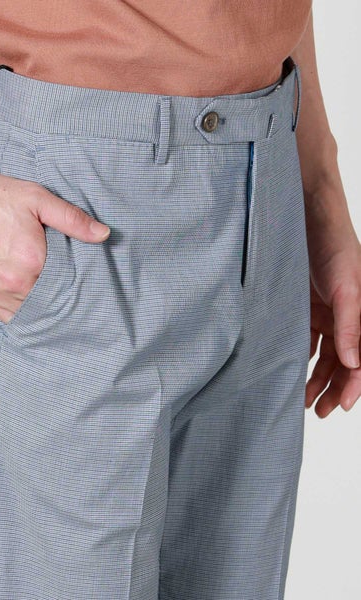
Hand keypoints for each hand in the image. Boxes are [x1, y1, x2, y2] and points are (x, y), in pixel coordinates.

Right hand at [0, 147, 110, 324]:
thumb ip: (72, 219)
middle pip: (49, 301)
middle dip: (60, 296)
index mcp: (31, 263)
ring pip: (28, 312)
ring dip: (41, 306)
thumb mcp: (36, 199)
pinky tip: (30, 306)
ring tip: (53, 299)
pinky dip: (20, 312)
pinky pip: (6, 316)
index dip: (76, 281)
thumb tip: (102, 234)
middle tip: (72, 292)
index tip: (85, 281)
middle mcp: (12, 284)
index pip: (67, 284)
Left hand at [306, 241, 360, 416]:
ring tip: (305, 399)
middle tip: (319, 412)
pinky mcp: (307, 308)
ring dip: (317, 377)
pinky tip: (293, 370)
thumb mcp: (347, 288)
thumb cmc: (336, 248)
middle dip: (334, 388)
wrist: (309, 222)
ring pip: (324, 355)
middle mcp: (348, 318)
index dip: (355, 384)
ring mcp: (327, 314)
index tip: (342, 406)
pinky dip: (302, 356)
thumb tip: (353, 362)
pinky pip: (306, 339)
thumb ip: (351, 324)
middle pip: (343, 362)